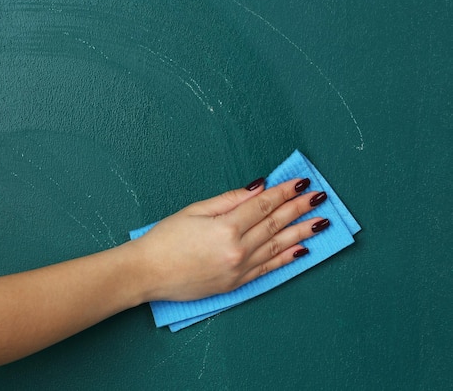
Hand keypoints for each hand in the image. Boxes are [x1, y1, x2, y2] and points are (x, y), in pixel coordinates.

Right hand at [133, 178, 328, 301]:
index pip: (263, 205)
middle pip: (274, 224)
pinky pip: (267, 269)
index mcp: (225, 228)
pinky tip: (301, 250)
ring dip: (301, 233)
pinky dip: (285, 259)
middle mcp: (237, 250)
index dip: (284, 192)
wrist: (147, 273)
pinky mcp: (235, 284)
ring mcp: (238, 269)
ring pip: (277, 247)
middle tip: (320, 197)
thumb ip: (229, 200)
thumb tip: (258, 188)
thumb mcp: (194, 211)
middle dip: (299, 209)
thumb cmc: (164, 239)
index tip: (301, 183)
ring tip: (321, 222)